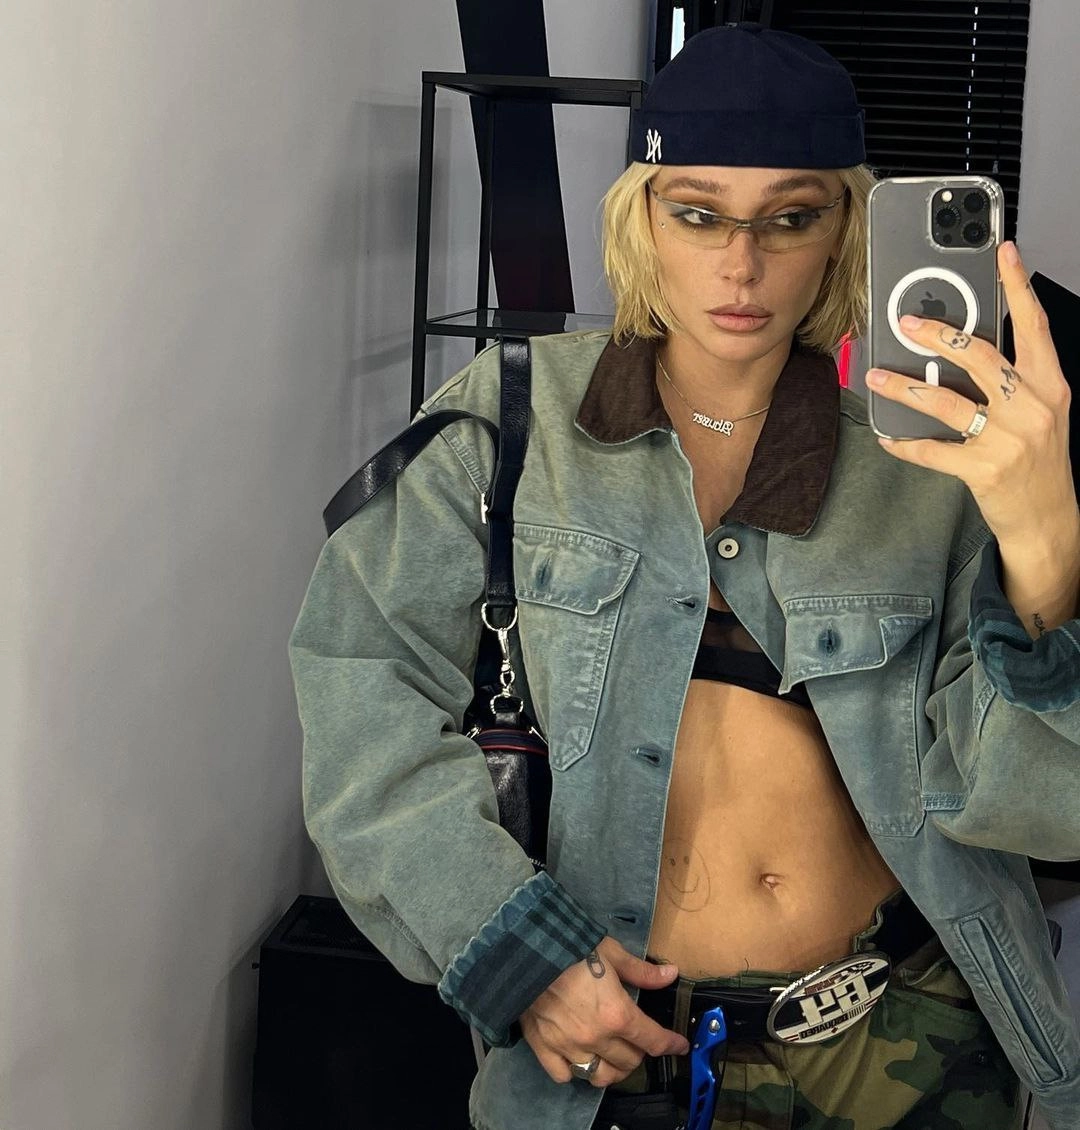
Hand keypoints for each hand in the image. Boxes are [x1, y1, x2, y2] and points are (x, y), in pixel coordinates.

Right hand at [518, 935, 690, 1087]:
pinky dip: (574, 1071)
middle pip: (629, 1061)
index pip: (653, 1040)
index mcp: (617, 1014)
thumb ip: (641, 971)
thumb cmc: (570, 947)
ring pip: (600, 1076)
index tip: (679, 1045)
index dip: (671, 1044)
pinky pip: (564, 1075)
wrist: (526, 950)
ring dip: (613, 1070)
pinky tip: (578, 1059)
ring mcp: (569, 1046)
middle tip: (638, 1040)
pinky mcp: (544, 1047)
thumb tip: (669, 974)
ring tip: (614, 1057)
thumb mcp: (612, 953)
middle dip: (640, 1052)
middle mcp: (596, 1037)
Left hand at [865, 240, 1076, 546]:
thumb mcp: (1039, 412)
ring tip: (877, 376)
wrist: (1048, 518)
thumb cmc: (1038, 460)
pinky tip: (888, 436)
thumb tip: (961, 349)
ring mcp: (1009, 439)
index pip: (1034, 326)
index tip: (1003, 253)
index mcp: (1049, 385)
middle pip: (979, 357)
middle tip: (906, 323)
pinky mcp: (985, 469)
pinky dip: (905, 443)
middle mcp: (1033, 407)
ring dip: (905, 387)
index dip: (1018, 286)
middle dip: (938, 335)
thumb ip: (1011, 380)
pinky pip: (933, 450)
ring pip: (946, 402)